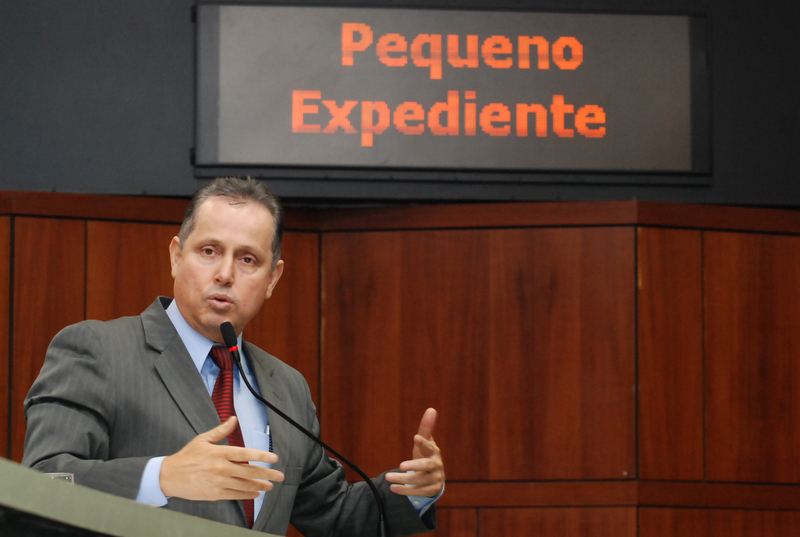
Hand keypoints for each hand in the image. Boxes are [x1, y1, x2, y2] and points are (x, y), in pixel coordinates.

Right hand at [160, 416, 284, 500]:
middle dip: (267, 474)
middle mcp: (221, 468)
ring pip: (244, 485)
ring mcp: (218, 482)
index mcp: (220, 453)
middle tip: (279, 476)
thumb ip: (221, 431)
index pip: (245, 454)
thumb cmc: (187, 456)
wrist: (169, 476)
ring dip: (259, 486)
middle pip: (249, 471)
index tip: (274, 458)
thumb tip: (233, 419)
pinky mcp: (214, 494)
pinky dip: (246, 495)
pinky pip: (234, 495)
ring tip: (270, 486)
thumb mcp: (202, 439)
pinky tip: (255, 494)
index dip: (261, 456)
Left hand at [385, 408, 444, 497]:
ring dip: (403, 479)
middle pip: (426, 466)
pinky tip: (393, 488)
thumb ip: (426, 427)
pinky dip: (405, 491)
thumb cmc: (426, 455)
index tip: (415, 438)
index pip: (430, 446)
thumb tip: (431, 409)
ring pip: (420, 480)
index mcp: (434, 451)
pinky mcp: (432, 490)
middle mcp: (437, 465)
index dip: (423, 443)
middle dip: (414, 466)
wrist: (435, 476)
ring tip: (388, 477)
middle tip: (401, 465)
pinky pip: (418, 492)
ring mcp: (436, 478)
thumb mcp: (425, 442)